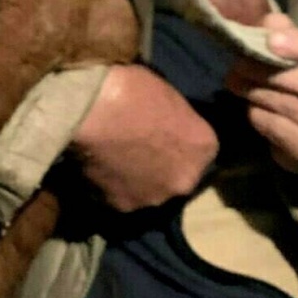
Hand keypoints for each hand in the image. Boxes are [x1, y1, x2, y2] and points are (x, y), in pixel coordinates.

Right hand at [70, 64, 217, 212]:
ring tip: (111, 159)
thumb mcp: (165, 94)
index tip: (159, 131)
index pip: (198, 149)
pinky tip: (95, 167)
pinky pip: (117, 197)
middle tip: (135, 148)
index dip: (177, 140)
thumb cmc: (131, 90)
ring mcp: (153, 197)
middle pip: (174, 176)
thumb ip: (172, 119)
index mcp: (204, 147)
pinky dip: (109, 186)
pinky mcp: (121, 207)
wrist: (93, 112)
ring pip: (146, 191)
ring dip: (134, 180)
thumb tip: (163, 123)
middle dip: (159, 166)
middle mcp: (185, 180)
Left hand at [227, 13, 297, 177]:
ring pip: (292, 108)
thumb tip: (270, 24)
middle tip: (239, 61)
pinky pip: (281, 132)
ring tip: (236, 79)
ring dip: (257, 91)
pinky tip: (252, 105)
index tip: (270, 40)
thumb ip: (294, 35)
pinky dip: (260, 116)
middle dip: (270, 70)